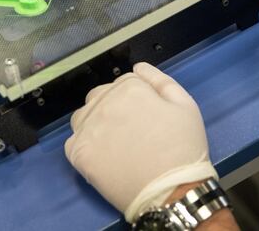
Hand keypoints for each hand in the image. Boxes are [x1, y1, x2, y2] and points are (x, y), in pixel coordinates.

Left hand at [65, 62, 217, 222]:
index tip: (145, 117)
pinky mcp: (79, 154)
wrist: (171, 192)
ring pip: (83, 117)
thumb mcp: (185, 105)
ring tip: (116, 144)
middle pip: (100, 96)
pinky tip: (104, 158)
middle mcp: (104, 103)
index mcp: (129, 88)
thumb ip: (160, 80)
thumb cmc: (182, 149)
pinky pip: (73, 142)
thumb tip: (138, 67)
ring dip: (95, 124)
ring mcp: (88, 128)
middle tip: (132, 132)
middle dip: (113, 108)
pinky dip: (84, 148)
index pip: (124, 82)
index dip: (136, 99)